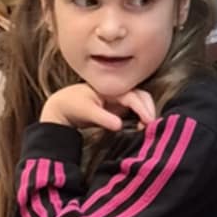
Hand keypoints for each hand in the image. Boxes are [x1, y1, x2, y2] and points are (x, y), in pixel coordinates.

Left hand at [39, 84, 156, 131]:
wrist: (64, 106)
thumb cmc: (73, 105)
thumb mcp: (86, 112)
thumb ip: (103, 118)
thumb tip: (120, 125)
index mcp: (112, 88)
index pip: (133, 96)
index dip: (142, 108)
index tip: (148, 120)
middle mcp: (119, 91)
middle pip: (142, 96)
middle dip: (149, 108)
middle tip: (153, 125)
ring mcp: (121, 98)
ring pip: (141, 102)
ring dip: (147, 112)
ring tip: (149, 128)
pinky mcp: (120, 107)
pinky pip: (136, 109)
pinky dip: (142, 117)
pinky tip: (142, 127)